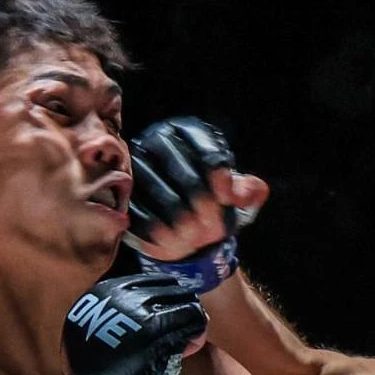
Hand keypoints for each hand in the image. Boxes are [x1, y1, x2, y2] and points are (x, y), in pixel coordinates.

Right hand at [125, 117, 269, 264]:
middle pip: (190, 180)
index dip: (223, 181)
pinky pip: (146, 220)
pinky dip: (166, 237)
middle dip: (207, 210)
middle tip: (213, 229)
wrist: (181, 223)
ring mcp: (136, 168)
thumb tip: (250, 192)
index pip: (209, 153)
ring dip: (189, 227)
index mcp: (187, 132)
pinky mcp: (124, 196)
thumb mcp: (236, 194)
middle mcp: (157, 141)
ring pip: (169, 203)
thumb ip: (249, 190)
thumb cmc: (211, 201)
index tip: (228, 200)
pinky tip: (176, 242)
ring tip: (195, 237)